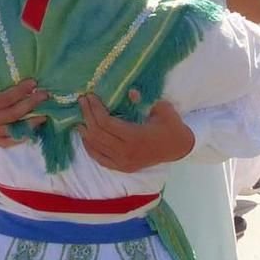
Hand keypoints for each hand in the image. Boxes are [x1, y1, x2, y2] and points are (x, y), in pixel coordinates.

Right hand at [0, 73, 46, 146]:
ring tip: (43, 116)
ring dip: (29, 124)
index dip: (20, 91)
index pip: (4, 99)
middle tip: (44, 96)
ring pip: (11, 130)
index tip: (33, 83)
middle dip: (30, 105)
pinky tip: (30, 133)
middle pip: (11, 115)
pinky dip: (17, 139)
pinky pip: (4, 142)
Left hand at [79, 94, 194, 171]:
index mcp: (135, 136)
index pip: (106, 123)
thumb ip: (145, 100)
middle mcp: (126, 152)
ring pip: (96, 147)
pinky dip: (90, 147)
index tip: (89, 96)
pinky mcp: (122, 167)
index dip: (95, 108)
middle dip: (87, 115)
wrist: (179, 148)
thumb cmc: (171, 126)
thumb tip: (130, 92)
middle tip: (83, 101)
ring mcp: (123, 162)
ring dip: (85, 131)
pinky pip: (100, 159)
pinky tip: (86, 136)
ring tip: (81, 116)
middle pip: (97, 133)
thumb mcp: (163, 109)